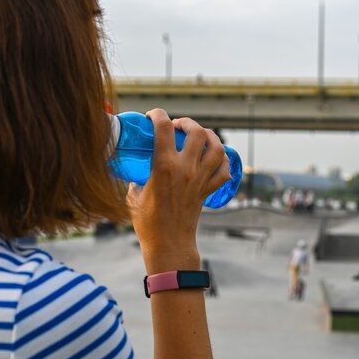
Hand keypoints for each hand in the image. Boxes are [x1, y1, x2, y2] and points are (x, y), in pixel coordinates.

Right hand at [127, 109, 230, 269]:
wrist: (169, 244)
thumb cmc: (147, 223)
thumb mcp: (133, 196)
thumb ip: (136, 179)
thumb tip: (136, 173)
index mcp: (163, 166)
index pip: (163, 127)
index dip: (158, 114)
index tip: (153, 116)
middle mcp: (186, 169)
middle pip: (196, 132)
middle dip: (187, 122)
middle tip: (178, 126)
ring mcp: (200, 179)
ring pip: (217, 148)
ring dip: (210, 136)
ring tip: (200, 135)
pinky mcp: (208, 191)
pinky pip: (224, 171)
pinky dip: (224, 161)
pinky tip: (216, 157)